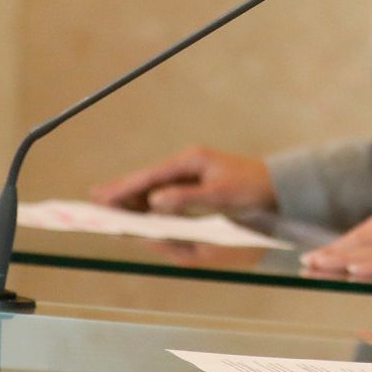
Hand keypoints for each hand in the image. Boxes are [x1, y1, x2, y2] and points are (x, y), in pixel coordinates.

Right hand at [90, 146, 273, 214]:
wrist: (278, 186)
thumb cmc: (253, 188)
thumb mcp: (220, 195)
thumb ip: (186, 198)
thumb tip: (154, 202)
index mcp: (191, 161)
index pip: (150, 177)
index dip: (124, 188)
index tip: (99, 195)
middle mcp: (188, 164)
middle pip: (147, 181)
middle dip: (122, 192)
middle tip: (93, 202)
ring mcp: (191, 173)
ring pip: (154, 187)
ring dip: (134, 199)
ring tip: (107, 209)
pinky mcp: (196, 183)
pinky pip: (166, 193)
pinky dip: (150, 202)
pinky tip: (137, 211)